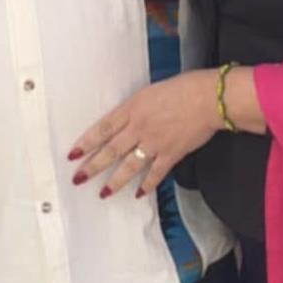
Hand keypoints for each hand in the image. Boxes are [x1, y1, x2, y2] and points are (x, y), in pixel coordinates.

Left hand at [69, 71, 220, 198]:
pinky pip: (155, 174)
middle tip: (78, 178)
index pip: (102, 128)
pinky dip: (147, 185)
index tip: (72, 154)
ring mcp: (154, 143)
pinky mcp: (171, 154)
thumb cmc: (183, 88)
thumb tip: (125, 121)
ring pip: (129, 166)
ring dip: (115, 181)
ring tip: (103, 193)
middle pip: (110, 150)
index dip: (86, 142)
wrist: (209, 99)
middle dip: (92, 166)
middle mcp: (139, 128)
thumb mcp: (150, 92)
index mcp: (132, 109)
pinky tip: (138, 194)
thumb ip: (135, 108)